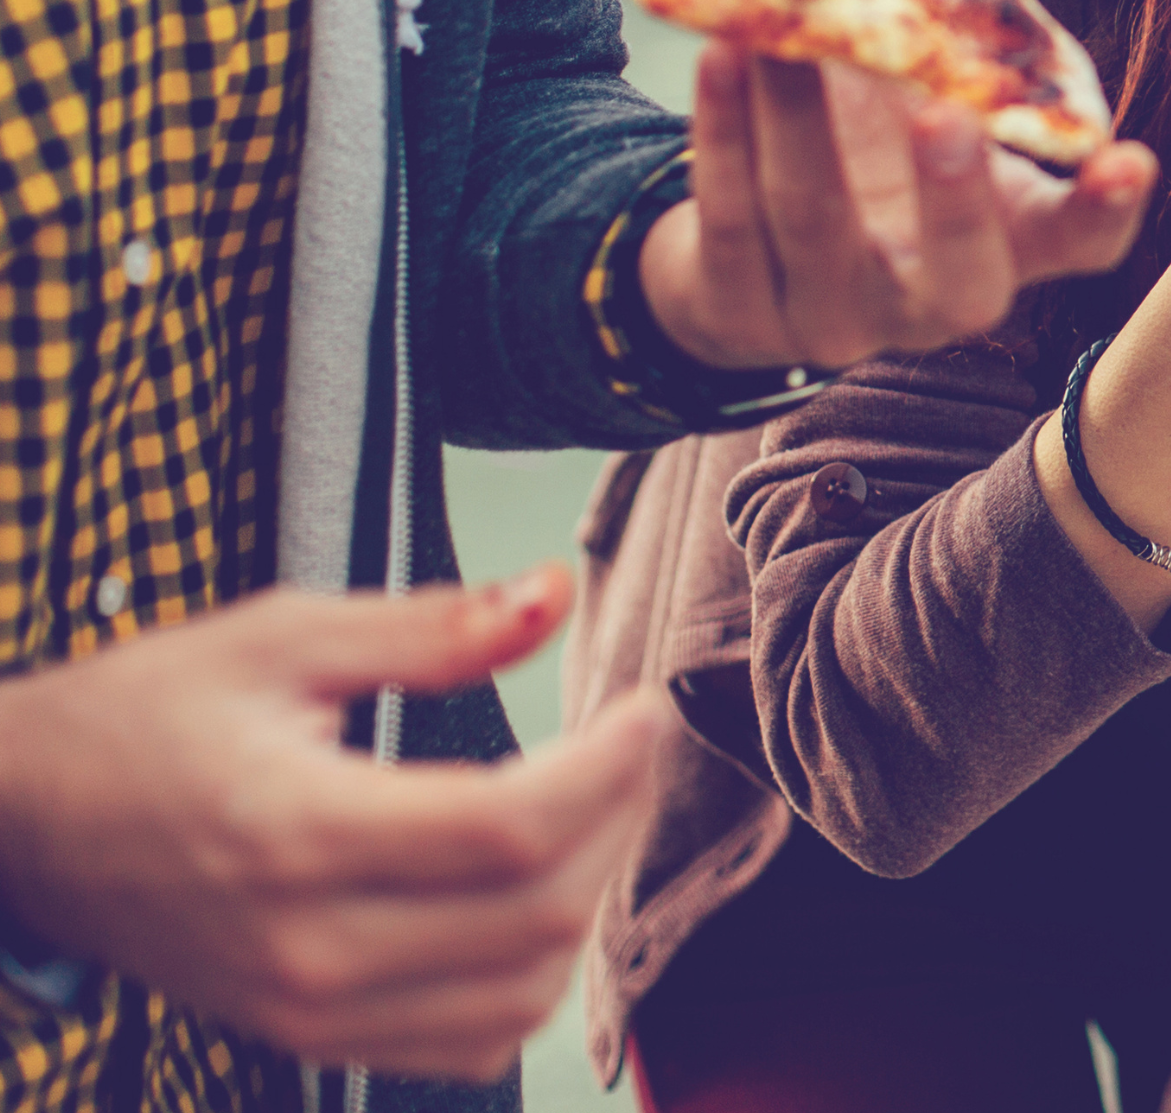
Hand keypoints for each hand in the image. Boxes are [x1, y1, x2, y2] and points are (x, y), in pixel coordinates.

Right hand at [0, 568, 660, 1081]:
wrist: (25, 824)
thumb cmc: (145, 720)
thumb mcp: (283, 637)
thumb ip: (433, 626)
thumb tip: (552, 592)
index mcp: (300, 833)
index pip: (511, 829)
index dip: (610, 767)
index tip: (644, 707)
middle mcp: (308, 944)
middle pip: (536, 914)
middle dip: (617, 821)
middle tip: (628, 746)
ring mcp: (307, 1007)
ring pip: (520, 993)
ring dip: (588, 899)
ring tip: (590, 810)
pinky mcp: (309, 1036)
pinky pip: (470, 1043)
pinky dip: (530, 978)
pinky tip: (533, 896)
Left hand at [639, 0, 1158, 372]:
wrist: (745, 239)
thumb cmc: (869, 130)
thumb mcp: (914, 49)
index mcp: (1009, 237)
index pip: (1082, 243)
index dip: (1106, 209)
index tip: (1128, 159)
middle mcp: (934, 297)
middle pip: (964, 278)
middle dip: (954, 198)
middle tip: (943, 113)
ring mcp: (836, 317)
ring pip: (820, 228)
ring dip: (798, 125)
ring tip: (775, 36)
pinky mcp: (742, 312)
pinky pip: (734, 227)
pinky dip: (725, 137)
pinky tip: (720, 56)